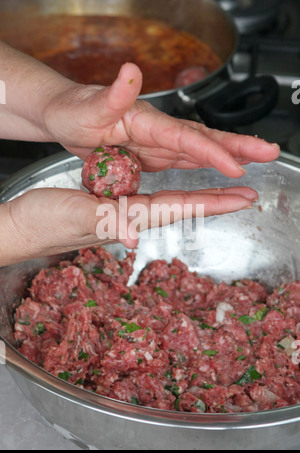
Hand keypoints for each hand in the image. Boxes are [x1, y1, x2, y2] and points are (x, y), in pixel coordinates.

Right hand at [0, 185, 256, 265]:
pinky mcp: (109, 210)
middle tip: (246, 197)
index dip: (210, 203)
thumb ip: (105, 222)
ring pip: (168, 206)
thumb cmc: (41, 222)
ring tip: (222, 195)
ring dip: (198, 201)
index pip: (177, 209)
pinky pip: (148, 202)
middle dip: (215, 203)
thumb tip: (134, 236)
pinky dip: (171, 198)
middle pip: (181, 210)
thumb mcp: (73, 216)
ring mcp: (120, 216)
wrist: (20, 227)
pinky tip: (176, 196)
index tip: (240, 198)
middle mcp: (129, 219)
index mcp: (125, 217)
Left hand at [43, 63, 279, 177]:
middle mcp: (158, 129)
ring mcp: (158, 142)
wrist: (64, 115)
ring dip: (230, 153)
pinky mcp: (154, 152)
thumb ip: (112, 95)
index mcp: (145, 120)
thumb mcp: (87, 106)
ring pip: (200, 148)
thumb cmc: (72, 110)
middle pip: (203, 138)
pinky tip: (224, 167)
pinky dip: (208, 162)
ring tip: (259, 158)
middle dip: (237, 146)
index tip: (235, 165)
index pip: (184, 137)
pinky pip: (186, 159)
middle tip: (270, 151)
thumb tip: (131, 71)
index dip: (211, 151)